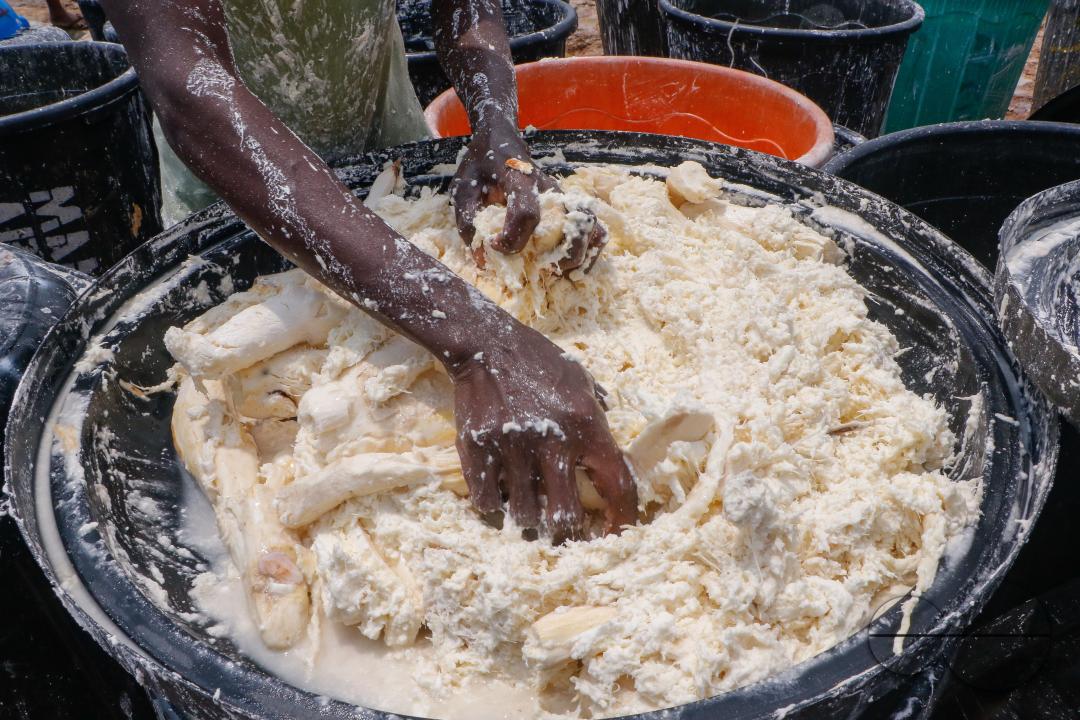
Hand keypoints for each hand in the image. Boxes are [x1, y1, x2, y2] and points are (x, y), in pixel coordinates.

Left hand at [451, 119, 606, 271]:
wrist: (499, 141)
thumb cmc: (481, 167)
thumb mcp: (463, 189)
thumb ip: (469, 223)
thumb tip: (484, 259)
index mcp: (521, 178)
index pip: (527, 212)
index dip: (512, 238)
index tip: (495, 245)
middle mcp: (550, 188)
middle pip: (575, 221)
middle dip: (560, 253)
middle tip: (539, 266)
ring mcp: (563, 198)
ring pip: (592, 226)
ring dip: (581, 254)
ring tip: (559, 270)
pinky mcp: (569, 206)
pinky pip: (595, 230)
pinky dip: (590, 252)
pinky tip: (571, 267)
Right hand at [451, 326, 637, 542]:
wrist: (487, 342)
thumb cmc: (539, 361)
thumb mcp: (581, 380)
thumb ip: (599, 415)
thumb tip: (613, 449)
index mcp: (586, 425)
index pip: (617, 484)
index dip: (622, 518)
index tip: (615, 533)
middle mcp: (553, 440)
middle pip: (565, 516)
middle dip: (565, 528)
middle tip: (560, 525)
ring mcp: (513, 447)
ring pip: (523, 515)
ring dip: (527, 518)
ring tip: (527, 506)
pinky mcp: (477, 448)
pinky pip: (486, 501)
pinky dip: (493, 505)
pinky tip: (498, 493)